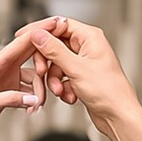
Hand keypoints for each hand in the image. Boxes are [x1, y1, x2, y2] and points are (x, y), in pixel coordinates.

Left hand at [0, 27, 56, 140]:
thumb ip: (10, 100)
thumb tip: (33, 100)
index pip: (22, 42)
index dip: (41, 31)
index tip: (57, 22)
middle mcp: (3, 66)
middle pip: (32, 54)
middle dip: (46, 64)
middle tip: (56, 77)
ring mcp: (8, 77)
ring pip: (35, 77)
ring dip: (40, 92)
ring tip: (36, 108)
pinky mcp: (10, 89)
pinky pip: (30, 90)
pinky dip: (34, 99)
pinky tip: (32, 111)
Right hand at [26, 19, 141, 140]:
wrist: (118, 116)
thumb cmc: (109, 92)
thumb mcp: (76, 69)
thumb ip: (54, 50)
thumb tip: (38, 34)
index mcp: (90, 37)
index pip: (59, 24)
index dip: (40, 30)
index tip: (23, 36)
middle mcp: (88, 47)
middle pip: (55, 45)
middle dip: (47, 62)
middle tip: (42, 72)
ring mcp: (84, 62)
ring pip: (57, 63)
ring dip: (54, 79)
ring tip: (60, 90)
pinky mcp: (82, 77)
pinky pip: (62, 76)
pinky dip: (62, 87)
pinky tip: (69, 96)